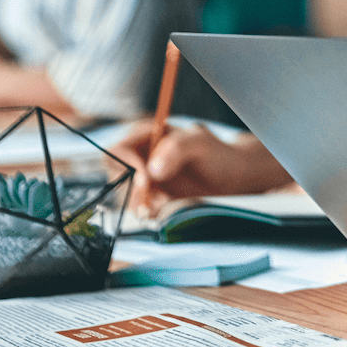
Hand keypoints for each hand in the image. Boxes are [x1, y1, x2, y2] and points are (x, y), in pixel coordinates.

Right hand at [113, 120, 287, 213]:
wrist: (230, 178)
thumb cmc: (216, 154)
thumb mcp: (200, 144)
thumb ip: (177, 148)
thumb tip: (153, 169)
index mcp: (145, 134)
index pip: (118, 151)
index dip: (128, 167)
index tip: (147, 181)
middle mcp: (139, 155)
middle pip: (115, 175)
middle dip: (133, 190)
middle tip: (158, 199)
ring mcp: (142, 177)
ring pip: (124, 195)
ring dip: (142, 204)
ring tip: (168, 202)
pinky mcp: (148, 196)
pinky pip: (137, 208)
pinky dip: (149, 212)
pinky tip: (168, 207)